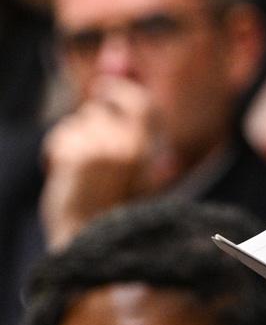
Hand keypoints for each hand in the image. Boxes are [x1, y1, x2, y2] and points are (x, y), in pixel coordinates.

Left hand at [40, 78, 163, 248]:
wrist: (90, 237)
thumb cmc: (109, 205)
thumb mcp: (132, 168)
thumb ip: (128, 132)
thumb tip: (111, 87)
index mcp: (150, 149)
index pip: (142, 103)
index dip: (122, 89)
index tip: (103, 86)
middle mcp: (132, 144)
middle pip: (99, 108)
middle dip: (87, 118)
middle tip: (79, 132)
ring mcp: (105, 148)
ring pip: (77, 122)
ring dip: (71, 139)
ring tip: (78, 168)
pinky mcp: (78, 156)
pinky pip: (61, 137)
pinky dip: (55, 152)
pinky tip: (63, 173)